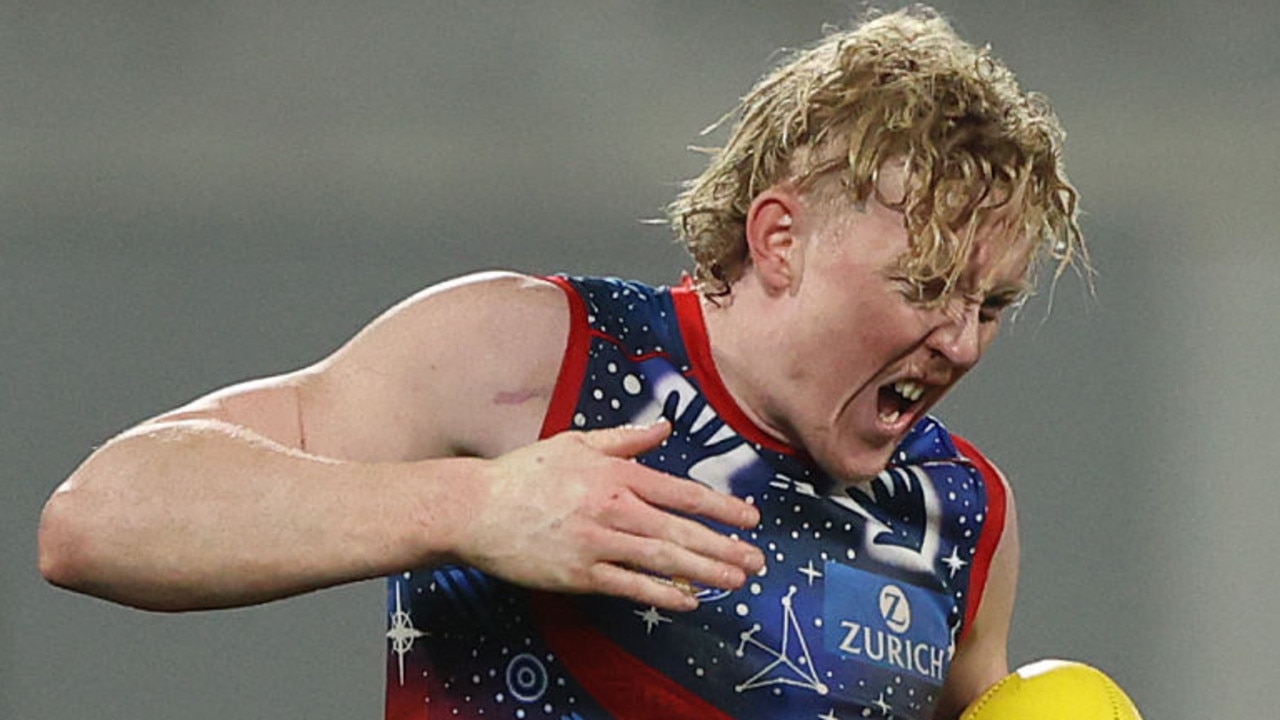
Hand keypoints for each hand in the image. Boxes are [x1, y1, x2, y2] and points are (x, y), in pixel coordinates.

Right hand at [458, 421, 764, 610]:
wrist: (476, 509)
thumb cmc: (524, 474)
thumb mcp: (576, 444)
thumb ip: (624, 438)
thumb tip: (664, 427)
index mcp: (616, 474)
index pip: (682, 493)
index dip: (721, 507)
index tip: (750, 519)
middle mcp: (614, 508)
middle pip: (681, 531)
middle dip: (724, 547)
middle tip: (757, 560)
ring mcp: (598, 544)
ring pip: (663, 560)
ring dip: (704, 571)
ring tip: (736, 581)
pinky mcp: (580, 574)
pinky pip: (630, 587)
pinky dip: (662, 594)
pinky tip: (687, 600)